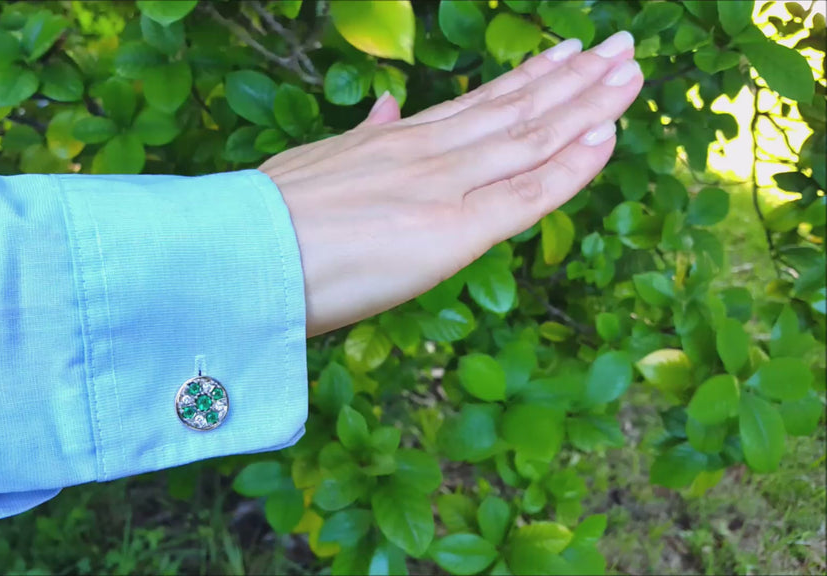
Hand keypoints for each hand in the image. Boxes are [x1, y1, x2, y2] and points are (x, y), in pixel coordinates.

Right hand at [260, 31, 642, 336]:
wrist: (240, 253)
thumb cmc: (264, 222)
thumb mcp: (312, 164)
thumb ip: (361, 136)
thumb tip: (387, 108)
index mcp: (395, 141)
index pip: (477, 105)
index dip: (526, 80)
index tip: (563, 57)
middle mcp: (427, 153)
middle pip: (515, 109)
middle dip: (573, 79)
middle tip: (620, 50)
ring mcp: (443, 184)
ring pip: (531, 136)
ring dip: (586, 104)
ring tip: (628, 73)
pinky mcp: (453, 230)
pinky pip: (528, 194)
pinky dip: (572, 165)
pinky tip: (607, 137)